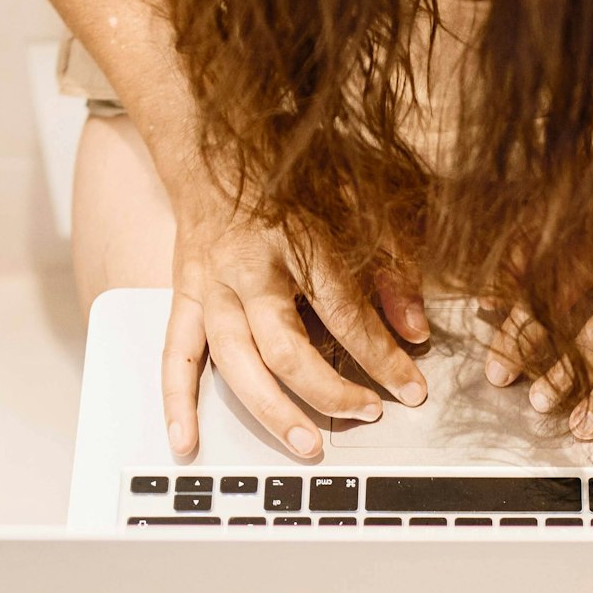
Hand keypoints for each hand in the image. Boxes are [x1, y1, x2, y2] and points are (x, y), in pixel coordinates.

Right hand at [160, 177, 430, 458]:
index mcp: (297, 241)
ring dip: (272, 411)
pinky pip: (176, 357)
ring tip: (307, 444)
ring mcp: (210, 287)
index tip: (411, 388)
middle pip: (285, 348)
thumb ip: (389, 267)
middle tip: (367, 414)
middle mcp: (248, 269)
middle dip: (330, 391)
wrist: (213, 149)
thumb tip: (416, 328)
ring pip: (235, 363)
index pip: (345, 314)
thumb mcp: (356, 205)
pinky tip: (188, 440)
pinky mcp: (183, 297)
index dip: (383, 357)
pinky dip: (178, 402)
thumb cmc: (288, 177)